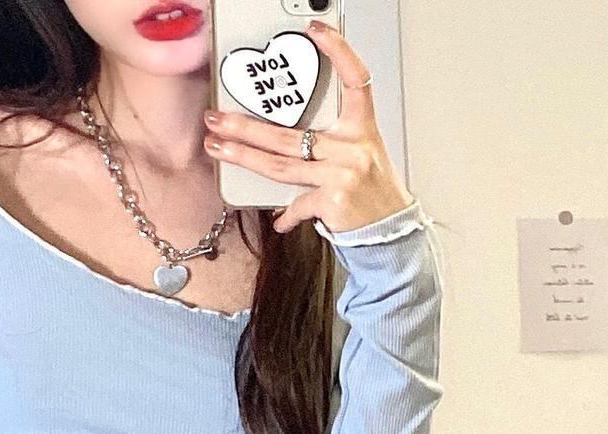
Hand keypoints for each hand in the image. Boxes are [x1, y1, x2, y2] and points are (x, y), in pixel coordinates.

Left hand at [202, 19, 413, 236]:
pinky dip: (285, 215)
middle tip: (217, 119)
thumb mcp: (362, 154)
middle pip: (288, 133)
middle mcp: (351, 148)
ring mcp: (341, 175)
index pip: (355, 80)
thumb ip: (331, 141)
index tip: (316, 31)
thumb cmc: (374, 191)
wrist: (391, 229)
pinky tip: (278, 220)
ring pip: (281, 165)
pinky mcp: (332, 201)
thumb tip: (287, 138)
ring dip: (244, 158)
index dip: (338, 52)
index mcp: (361, 129)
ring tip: (219, 150)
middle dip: (245, 126)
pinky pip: (297, 204)